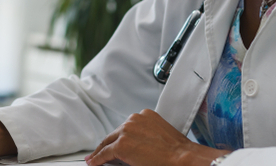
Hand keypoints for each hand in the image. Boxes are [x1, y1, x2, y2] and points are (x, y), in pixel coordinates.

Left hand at [85, 109, 229, 165]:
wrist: (182, 158)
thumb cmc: (177, 150)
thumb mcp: (160, 134)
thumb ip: (145, 134)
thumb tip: (134, 145)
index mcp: (144, 115)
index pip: (125, 127)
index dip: (116, 137)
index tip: (112, 143)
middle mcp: (133, 120)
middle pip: (114, 134)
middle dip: (106, 144)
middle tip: (98, 153)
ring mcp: (126, 131)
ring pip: (108, 142)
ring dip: (102, 151)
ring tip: (94, 159)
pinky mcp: (121, 145)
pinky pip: (105, 153)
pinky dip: (98, 158)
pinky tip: (93, 162)